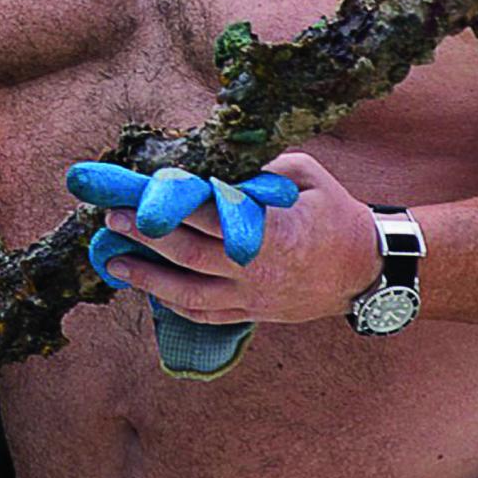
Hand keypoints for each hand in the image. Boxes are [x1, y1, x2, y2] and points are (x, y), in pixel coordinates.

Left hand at [77, 153, 377, 329]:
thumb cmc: (333, 213)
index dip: (171, 204)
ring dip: (147, 276)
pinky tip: (146, 287)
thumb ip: (258, 169)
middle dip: (146, 236)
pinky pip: (204, 315)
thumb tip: (211, 162)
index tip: (139, 189)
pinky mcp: (252, 314)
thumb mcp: (304, 176)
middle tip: (112, 217)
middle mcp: (258, 268)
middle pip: (190, 254)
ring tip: (113, 259)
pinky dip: (171, 303)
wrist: (366, 270)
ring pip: (189, 293)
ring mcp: (253, 297)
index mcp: (273, 230)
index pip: (211, 216)